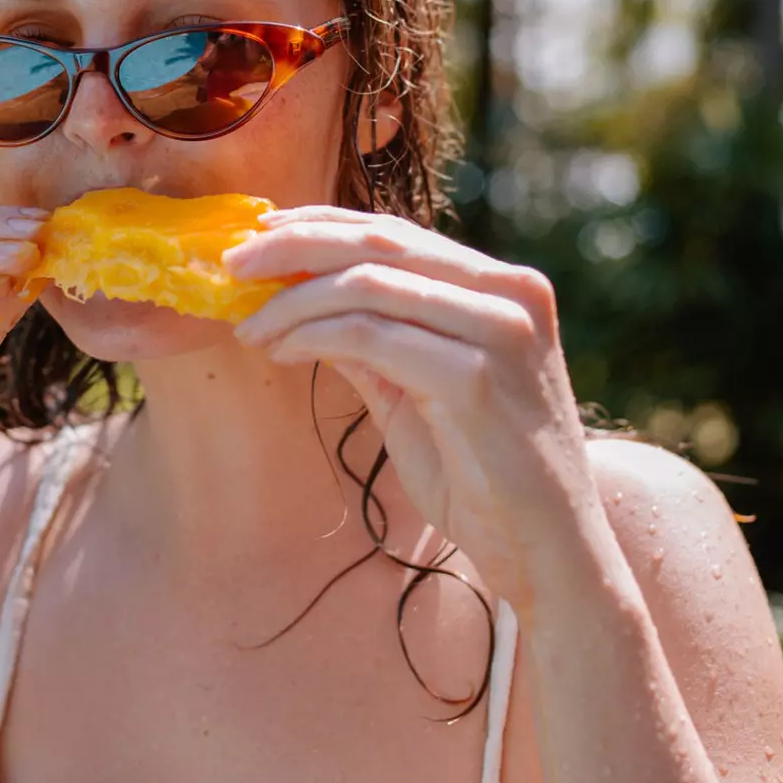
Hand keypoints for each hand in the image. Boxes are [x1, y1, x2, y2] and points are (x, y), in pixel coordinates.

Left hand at [224, 206, 596, 605]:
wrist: (550, 556)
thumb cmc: (486, 480)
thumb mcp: (418, 396)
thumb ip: (374, 344)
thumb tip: (302, 304)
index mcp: (503, 288)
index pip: (398, 232)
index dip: (320, 226)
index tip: (258, 237)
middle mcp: (511, 293)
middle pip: (380, 241)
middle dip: (293, 245)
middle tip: (232, 265)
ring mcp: (500, 330)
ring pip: (369, 282)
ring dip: (293, 300)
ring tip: (249, 326)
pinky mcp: (478, 377)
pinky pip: (372, 335)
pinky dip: (314, 335)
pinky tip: (283, 351)